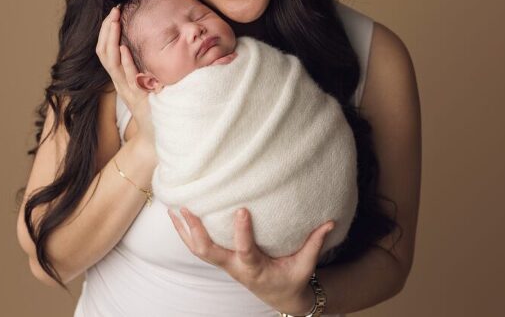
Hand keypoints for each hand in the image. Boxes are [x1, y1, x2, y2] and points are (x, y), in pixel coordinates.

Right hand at [95, 5, 153, 141]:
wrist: (156, 138)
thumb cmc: (155, 109)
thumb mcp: (148, 84)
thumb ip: (146, 68)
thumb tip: (154, 46)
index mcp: (121, 77)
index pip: (106, 50)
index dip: (107, 31)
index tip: (114, 12)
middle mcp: (120, 82)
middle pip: (104, 52)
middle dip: (107, 29)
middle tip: (114, 10)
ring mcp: (127, 90)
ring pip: (111, 62)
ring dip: (112, 39)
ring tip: (114, 22)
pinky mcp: (137, 98)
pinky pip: (128, 78)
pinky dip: (125, 62)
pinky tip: (125, 48)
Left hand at [168, 206, 334, 313]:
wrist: (280, 296)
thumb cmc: (292, 278)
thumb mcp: (306, 265)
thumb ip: (315, 243)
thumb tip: (331, 221)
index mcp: (255, 269)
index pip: (245, 252)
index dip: (242, 233)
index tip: (242, 209)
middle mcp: (235, 267)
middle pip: (209, 253)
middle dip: (197, 232)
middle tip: (188, 209)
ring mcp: (225, 264)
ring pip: (198, 250)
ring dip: (184, 231)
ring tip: (173, 207)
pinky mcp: (220, 258)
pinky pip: (198, 247)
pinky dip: (185, 232)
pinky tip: (175, 214)